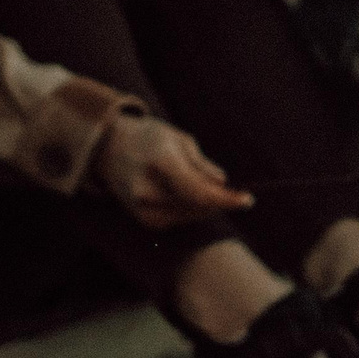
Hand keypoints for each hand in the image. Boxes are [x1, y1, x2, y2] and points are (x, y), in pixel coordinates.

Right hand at [96, 112, 252, 228]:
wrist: (109, 148)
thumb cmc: (149, 137)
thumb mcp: (179, 139)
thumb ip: (201, 164)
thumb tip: (222, 182)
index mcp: (159, 164)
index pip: (200, 193)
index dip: (226, 200)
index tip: (248, 200)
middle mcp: (148, 190)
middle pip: (198, 206)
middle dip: (219, 200)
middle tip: (232, 191)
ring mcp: (143, 209)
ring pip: (191, 215)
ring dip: (206, 206)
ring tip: (203, 186)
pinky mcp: (144, 220)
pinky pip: (179, 219)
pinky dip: (191, 210)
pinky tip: (189, 195)